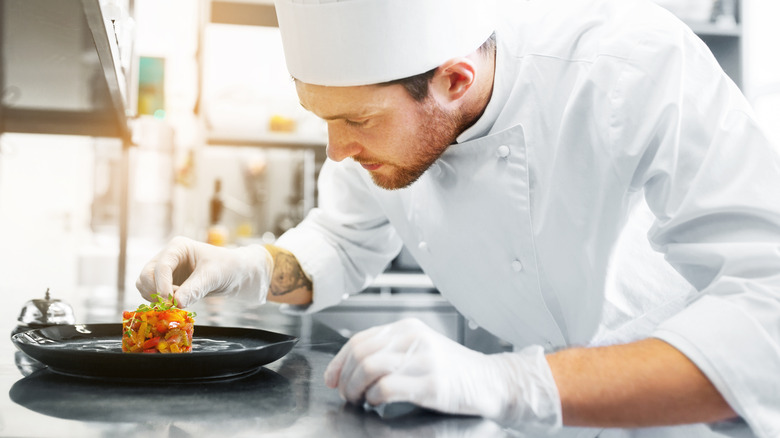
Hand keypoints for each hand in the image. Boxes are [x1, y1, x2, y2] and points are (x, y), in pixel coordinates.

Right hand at [135, 236, 272, 307]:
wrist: (235, 275)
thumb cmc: (227, 267)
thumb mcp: (213, 276)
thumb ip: (195, 289)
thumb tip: (176, 303)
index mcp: (177, 247)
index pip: (161, 266)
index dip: (162, 285)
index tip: (170, 302)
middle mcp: (167, 257)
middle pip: (146, 275)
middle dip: (157, 291)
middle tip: (173, 304)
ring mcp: (165, 271)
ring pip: (145, 285)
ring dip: (156, 298)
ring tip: (179, 302)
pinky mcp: (166, 284)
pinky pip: (151, 294)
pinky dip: (159, 302)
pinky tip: (177, 304)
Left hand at [324, 318, 561, 432]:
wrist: (491, 381)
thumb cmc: (453, 370)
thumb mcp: (420, 350)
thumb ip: (390, 352)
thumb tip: (349, 367)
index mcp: (407, 328)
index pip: (359, 339)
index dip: (339, 362)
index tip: (332, 379)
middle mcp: (413, 338)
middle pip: (360, 353)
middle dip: (345, 378)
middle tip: (347, 395)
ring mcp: (423, 360)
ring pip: (369, 368)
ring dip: (356, 389)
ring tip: (360, 400)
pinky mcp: (431, 383)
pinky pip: (387, 388)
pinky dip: (375, 399)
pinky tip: (379, 404)